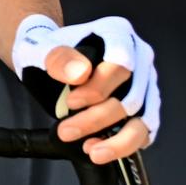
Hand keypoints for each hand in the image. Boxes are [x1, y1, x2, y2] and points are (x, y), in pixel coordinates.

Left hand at [13, 14, 158, 161]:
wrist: (48, 61)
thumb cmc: (47, 51)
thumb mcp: (40, 48)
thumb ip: (58, 58)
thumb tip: (80, 73)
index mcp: (118, 33)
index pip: (121, 64)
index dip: (100, 86)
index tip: (73, 101)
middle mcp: (139, 58)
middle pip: (131, 95)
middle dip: (98, 118)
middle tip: (67, 130)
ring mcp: (145, 85)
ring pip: (144, 119)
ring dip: (118, 140)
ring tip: (91, 151)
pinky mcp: (144, 109)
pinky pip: (143, 132)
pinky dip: (123, 145)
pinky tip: (98, 149)